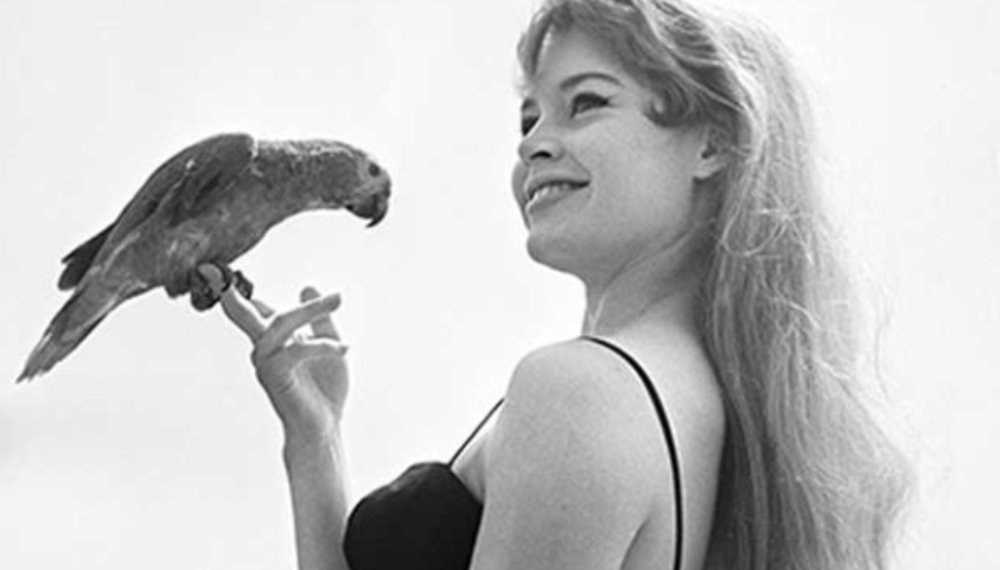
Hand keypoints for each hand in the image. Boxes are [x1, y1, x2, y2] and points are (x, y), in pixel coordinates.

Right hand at [196, 264, 348, 443]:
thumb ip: (320, 319)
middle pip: (250, 312)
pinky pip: (295, 350)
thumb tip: (306, 286)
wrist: (324, 428)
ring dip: (309, 310)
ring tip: (338, 300)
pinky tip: (343, 349)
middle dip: (247, 292)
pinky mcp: (275, 377)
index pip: (251, 308)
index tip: (213, 271)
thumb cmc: (324, 389)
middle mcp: (263, 350)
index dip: (234, 291)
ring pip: (277, 324)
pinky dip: (322, 346)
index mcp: (271, 339)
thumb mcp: (329, 345)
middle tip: (264, 275)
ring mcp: (266, 363)